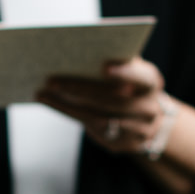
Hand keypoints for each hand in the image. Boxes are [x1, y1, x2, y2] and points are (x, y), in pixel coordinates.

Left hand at [37, 58, 175, 155]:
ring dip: (67, 105)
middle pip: (111, 100)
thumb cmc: (129, 85)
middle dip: (79, 89)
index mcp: (151, 83)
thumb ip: (114, 59)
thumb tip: (78, 50)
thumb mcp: (129, 70)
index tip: (105, 66)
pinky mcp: (121, 143)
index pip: (142, 78)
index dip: (125, 73)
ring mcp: (137, 130)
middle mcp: (148, 108)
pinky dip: (70, 114)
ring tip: (43, 93)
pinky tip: (53, 104)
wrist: (147, 119)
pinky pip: (91, 130)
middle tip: (52, 81)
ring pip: (98, 117)